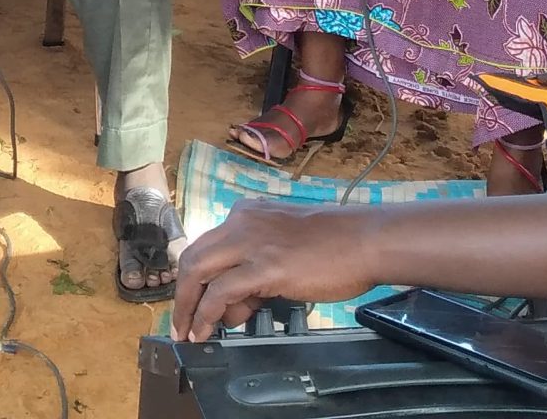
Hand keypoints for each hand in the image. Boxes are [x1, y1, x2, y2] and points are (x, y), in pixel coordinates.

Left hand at [171, 201, 379, 341]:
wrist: (365, 240)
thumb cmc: (335, 245)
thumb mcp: (284, 246)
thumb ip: (257, 267)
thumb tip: (239, 302)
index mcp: (247, 213)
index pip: (206, 245)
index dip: (196, 279)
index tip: (194, 303)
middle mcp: (242, 222)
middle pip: (193, 258)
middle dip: (182, 294)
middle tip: (181, 323)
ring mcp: (251, 243)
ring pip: (198, 272)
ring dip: (188, 308)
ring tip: (192, 333)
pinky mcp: (264, 267)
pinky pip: (220, 292)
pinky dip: (206, 315)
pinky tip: (205, 331)